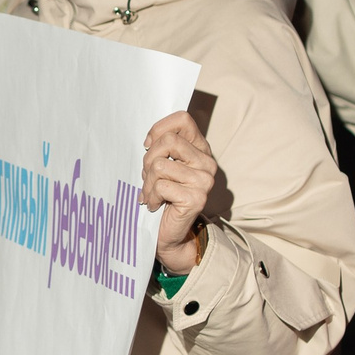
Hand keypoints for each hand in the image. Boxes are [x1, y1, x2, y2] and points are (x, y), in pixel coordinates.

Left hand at [140, 110, 216, 275]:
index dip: (159, 129)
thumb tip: (148, 140)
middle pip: (167, 142)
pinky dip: (151, 196)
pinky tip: (155, 205)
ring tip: (150, 194)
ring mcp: (204, 180)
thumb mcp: (161, 166)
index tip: (148, 146)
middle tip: (147, 177)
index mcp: (200, 149)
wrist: (171, 234)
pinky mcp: (197, 198)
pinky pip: (161, 186)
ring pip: (160, 165)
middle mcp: (207, 162)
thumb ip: (162, 148)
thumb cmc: (162, 196)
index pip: (183, 120)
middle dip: (148, 160)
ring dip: (147, 183)